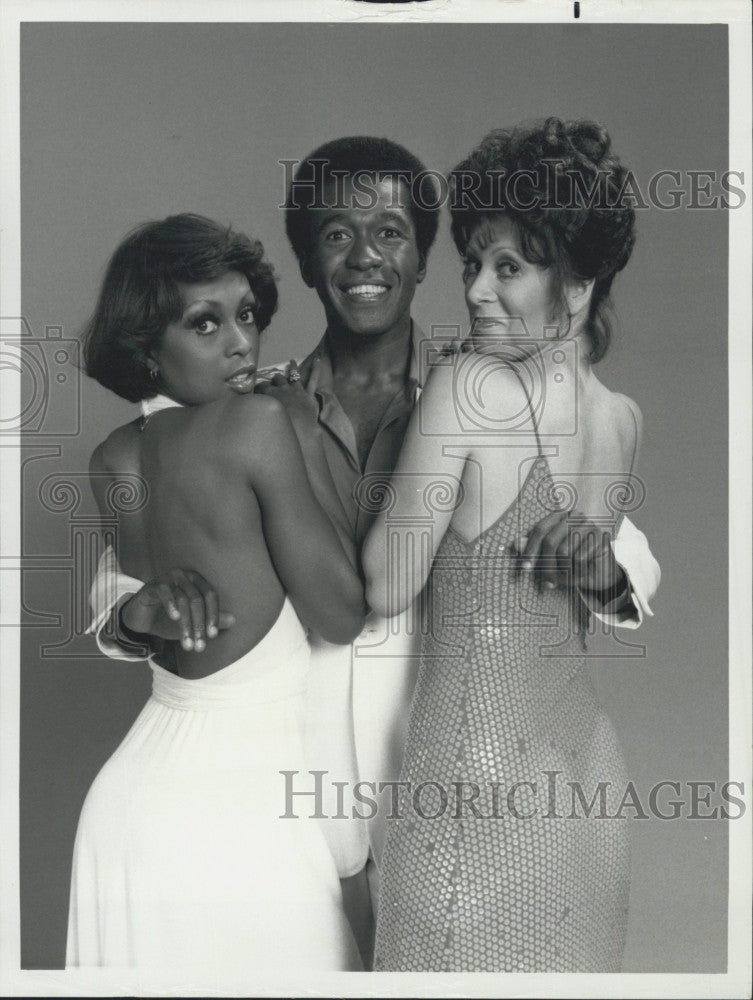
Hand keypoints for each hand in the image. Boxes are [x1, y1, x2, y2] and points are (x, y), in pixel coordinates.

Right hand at [120, 569, 235, 651]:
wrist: (141, 618)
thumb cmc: (169, 618)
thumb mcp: (192, 622)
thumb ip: (211, 620)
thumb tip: (234, 620)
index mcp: (197, 581)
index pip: (210, 596)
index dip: (213, 616)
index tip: (212, 636)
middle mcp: (185, 576)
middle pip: (197, 600)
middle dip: (199, 625)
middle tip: (199, 646)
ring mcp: (169, 578)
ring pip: (183, 600)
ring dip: (186, 625)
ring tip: (187, 644)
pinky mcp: (154, 585)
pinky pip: (165, 592)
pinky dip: (171, 605)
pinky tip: (175, 618)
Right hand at [255, 360, 318, 439]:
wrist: (296, 428)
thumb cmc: (279, 426)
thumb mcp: (265, 418)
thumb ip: (261, 412)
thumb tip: (256, 413)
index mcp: (271, 394)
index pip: (263, 386)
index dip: (260, 387)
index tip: (258, 389)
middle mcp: (283, 389)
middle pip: (278, 379)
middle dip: (276, 378)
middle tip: (274, 380)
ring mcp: (297, 390)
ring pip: (294, 375)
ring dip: (293, 368)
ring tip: (292, 362)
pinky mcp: (309, 395)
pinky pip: (313, 380)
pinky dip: (316, 369)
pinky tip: (318, 360)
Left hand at [516, 511, 626, 598]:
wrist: (600, 573)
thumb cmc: (571, 562)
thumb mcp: (550, 556)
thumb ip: (533, 548)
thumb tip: (515, 544)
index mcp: (560, 516)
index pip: (540, 529)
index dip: (530, 549)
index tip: (524, 568)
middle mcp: (575, 516)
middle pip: (551, 541)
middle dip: (545, 565)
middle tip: (546, 583)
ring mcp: (590, 525)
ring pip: (565, 552)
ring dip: (562, 571)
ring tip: (565, 578)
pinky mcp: (601, 538)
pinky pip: (580, 559)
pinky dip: (576, 572)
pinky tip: (580, 575)